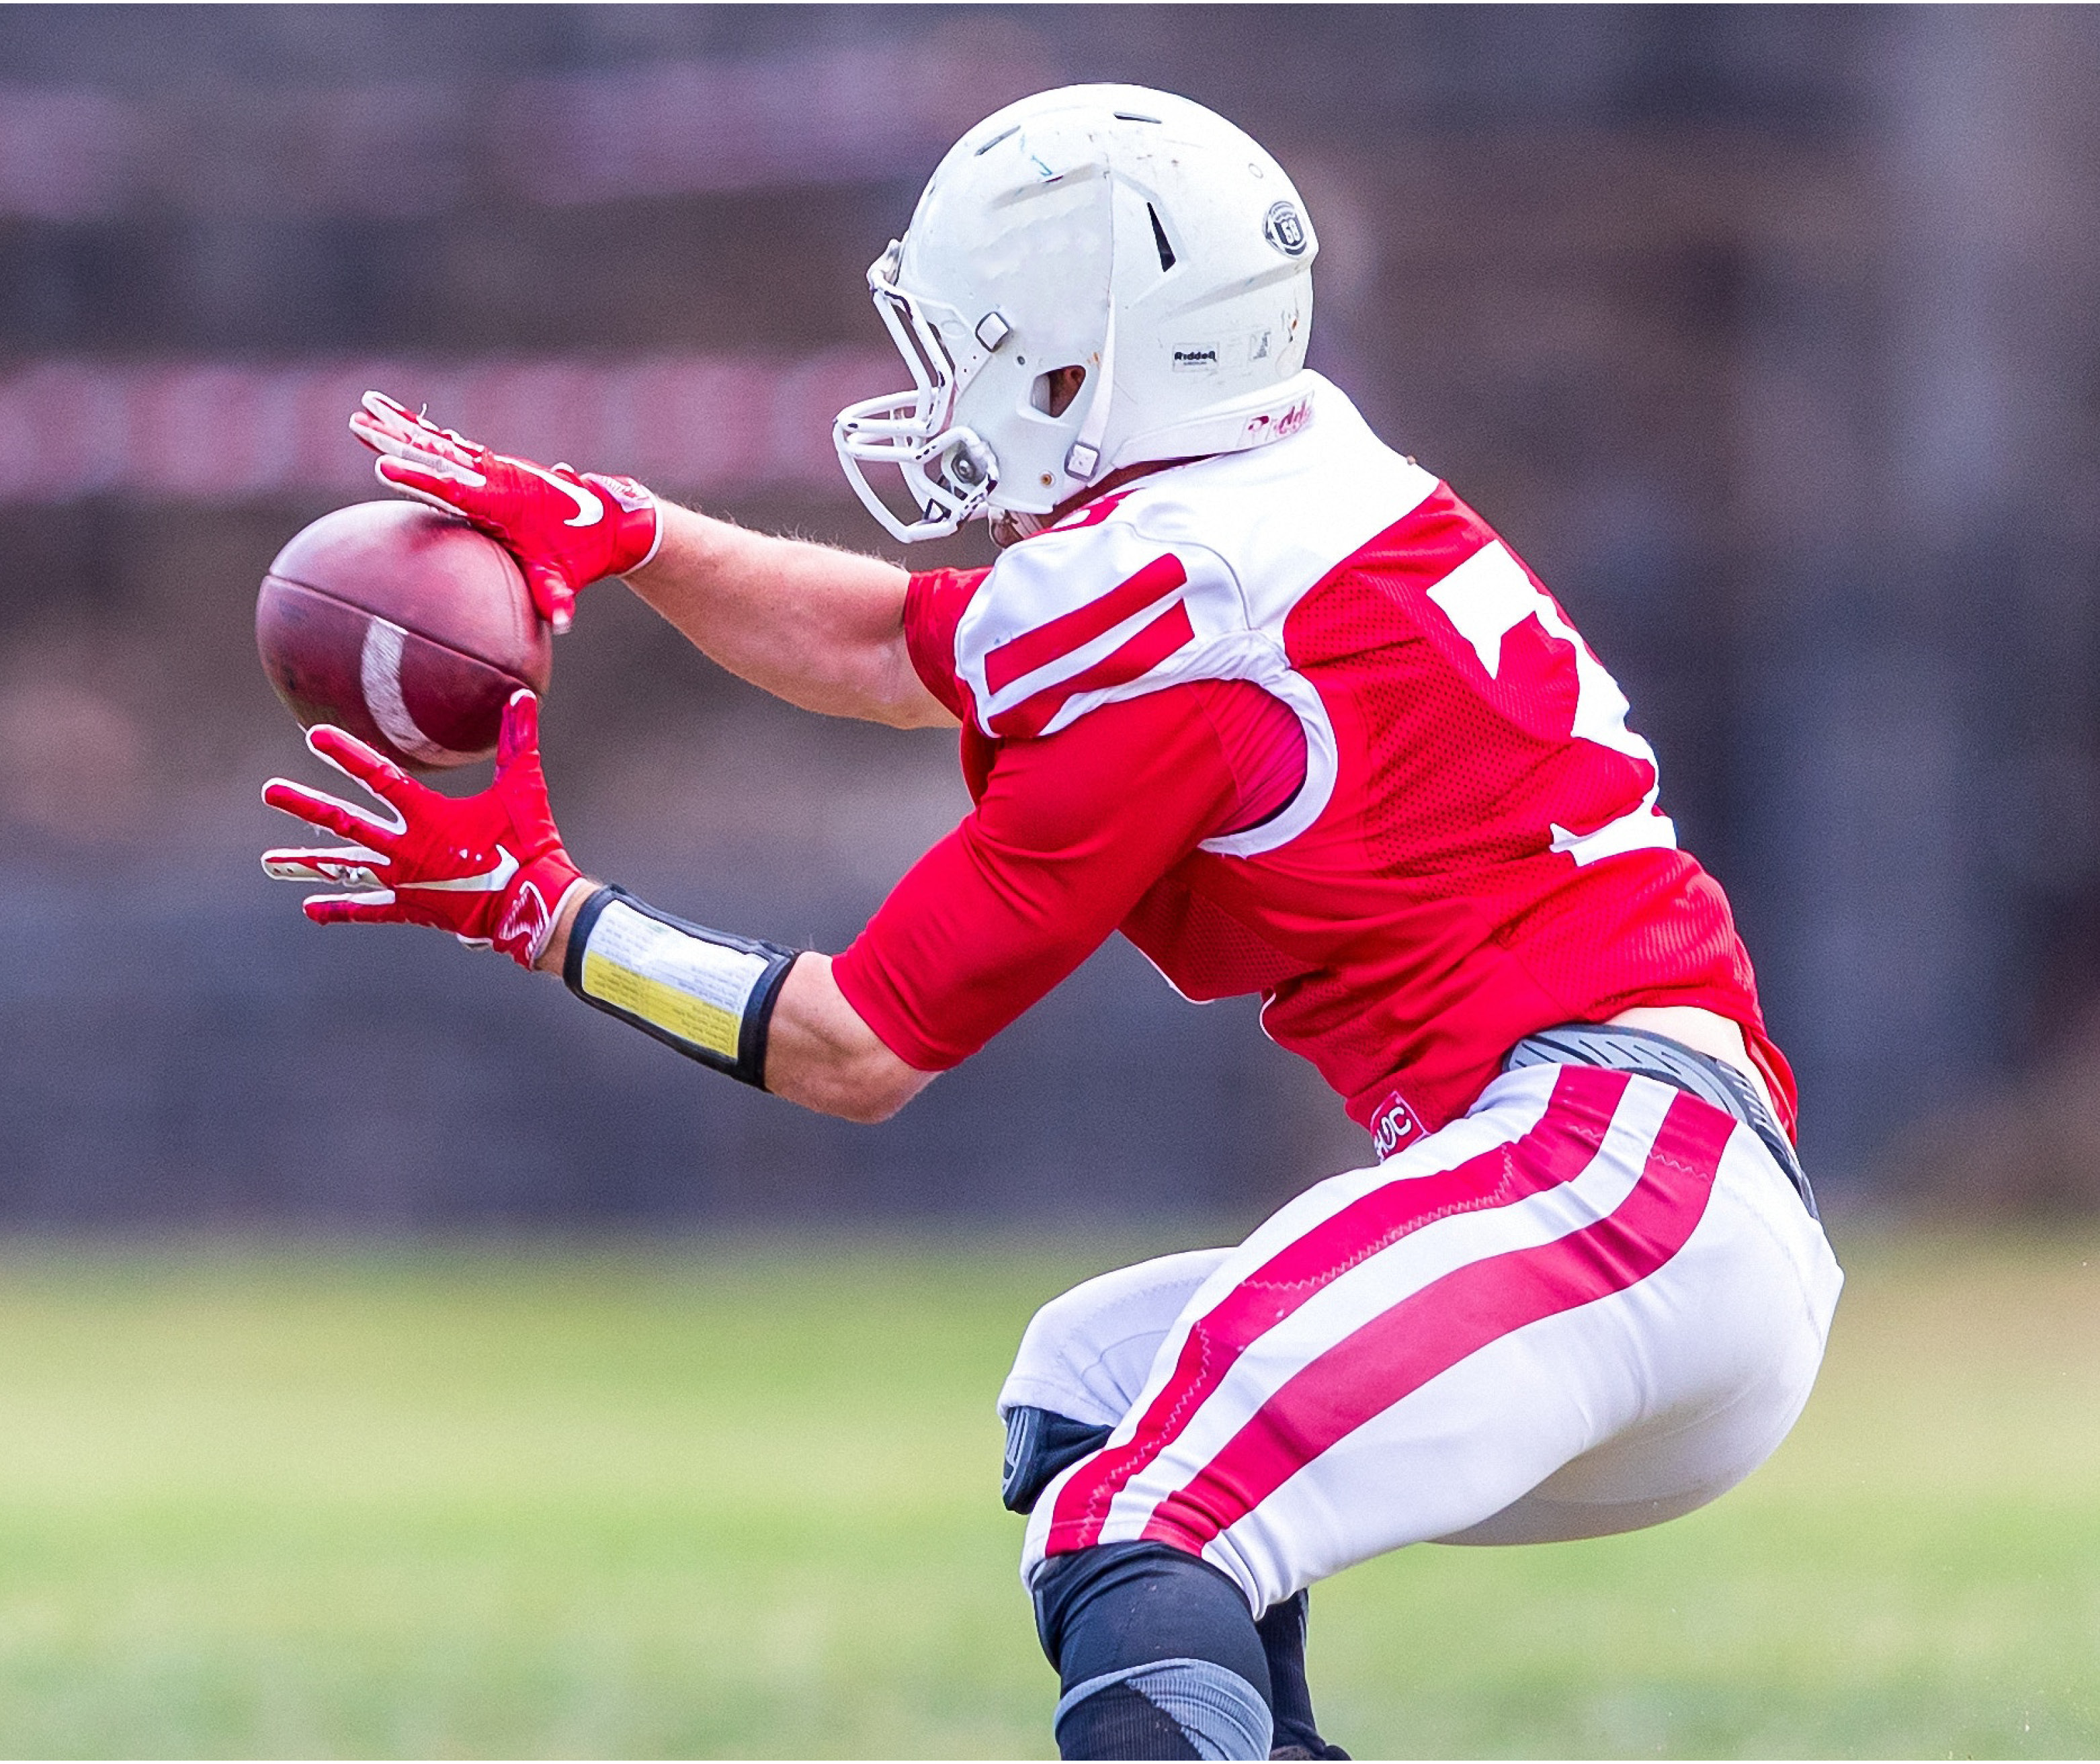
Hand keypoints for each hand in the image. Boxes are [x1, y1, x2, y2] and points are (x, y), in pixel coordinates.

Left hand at [262, 690, 588, 968]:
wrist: (533, 905)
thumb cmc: (529, 845)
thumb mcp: (523, 789)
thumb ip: (518, 742)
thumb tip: (522, 696)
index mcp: (427, 816)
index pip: (378, 777)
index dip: (347, 754)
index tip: (314, 736)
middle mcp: (406, 848)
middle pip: (346, 822)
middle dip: (305, 805)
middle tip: (270, 792)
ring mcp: (405, 881)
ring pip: (347, 870)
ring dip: (307, 863)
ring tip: (269, 863)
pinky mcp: (413, 908)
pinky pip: (370, 910)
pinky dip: (340, 909)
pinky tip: (308, 909)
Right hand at [350, 391, 660, 631]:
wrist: (610, 522)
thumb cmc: (582, 552)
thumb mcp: (566, 577)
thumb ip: (559, 598)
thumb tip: (565, 624)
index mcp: (504, 501)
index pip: (453, 488)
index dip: (419, 477)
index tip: (385, 468)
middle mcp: (495, 477)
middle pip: (435, 455)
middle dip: (396, 441)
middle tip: (357, 424)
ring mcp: (493, 469)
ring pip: (437, 444)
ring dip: (400, 427)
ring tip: (363, 408)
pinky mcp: (491, 468)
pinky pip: (449, 447)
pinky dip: (421, 432)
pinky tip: (392, 419)